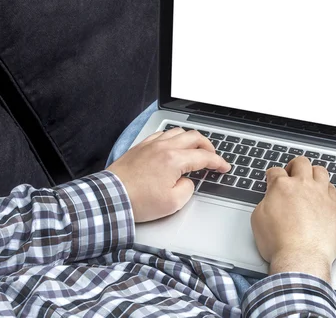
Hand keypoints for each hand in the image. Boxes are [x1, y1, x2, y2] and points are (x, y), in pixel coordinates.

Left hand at [107, 128, 230, 222]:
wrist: (111, 197)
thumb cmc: (138, 201)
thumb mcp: (173, 203)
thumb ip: (188, 189)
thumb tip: (187, 181)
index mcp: (174, 160)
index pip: (204, 157)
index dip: (218, 162)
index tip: (224, 167)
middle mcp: (164, 147)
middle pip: (194, 137)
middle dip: (208, 146)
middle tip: (212, 156)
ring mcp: (151, 145)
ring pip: (178, 131)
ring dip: (190, 139)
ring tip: (194, 149)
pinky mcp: (140, 147)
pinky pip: (161, 134)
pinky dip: (173, 137)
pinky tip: (173, 145)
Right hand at [251, 157, 335, 281]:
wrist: (301, 258)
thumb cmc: (279, 243)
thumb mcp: (258, 219)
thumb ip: (266, 201)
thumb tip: (271, 198)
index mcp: (281, 187)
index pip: (275, 171)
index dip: (271, 175)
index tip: (272, 179)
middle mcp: (303, 186)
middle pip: (300, 163)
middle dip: (293, 166)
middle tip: (291, 174)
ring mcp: (321, 195)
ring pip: (320, 171)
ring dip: (313, 173)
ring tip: (309, 181)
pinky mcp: (334, 206)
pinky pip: (332, 188)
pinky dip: (326, 189)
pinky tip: (321, 196)